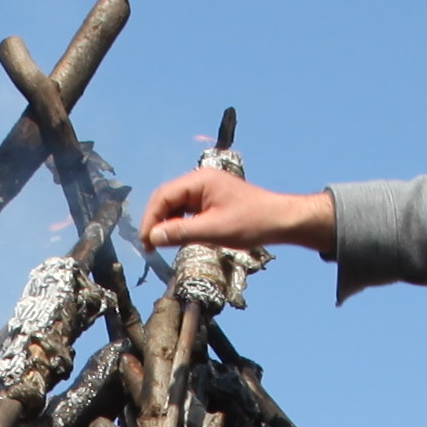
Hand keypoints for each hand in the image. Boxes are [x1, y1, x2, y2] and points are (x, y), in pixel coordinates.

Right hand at [142, 165, 334, 258]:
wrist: (280, 221)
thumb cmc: (252, 222)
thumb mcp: (214, 230)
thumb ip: (181, 232)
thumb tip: (153, 236)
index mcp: (200, 180)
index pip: (163, 196)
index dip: (150, 219)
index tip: (145, 241)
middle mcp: (200, 181)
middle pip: (166, 199)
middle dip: (155, 222)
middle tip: (149, 246)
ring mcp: (206, 190)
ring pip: (175, 206)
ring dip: (166, 225)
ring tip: (160, 245)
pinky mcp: (211, 201)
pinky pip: (187, 211)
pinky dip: (179, 225)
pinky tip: (178, 239)